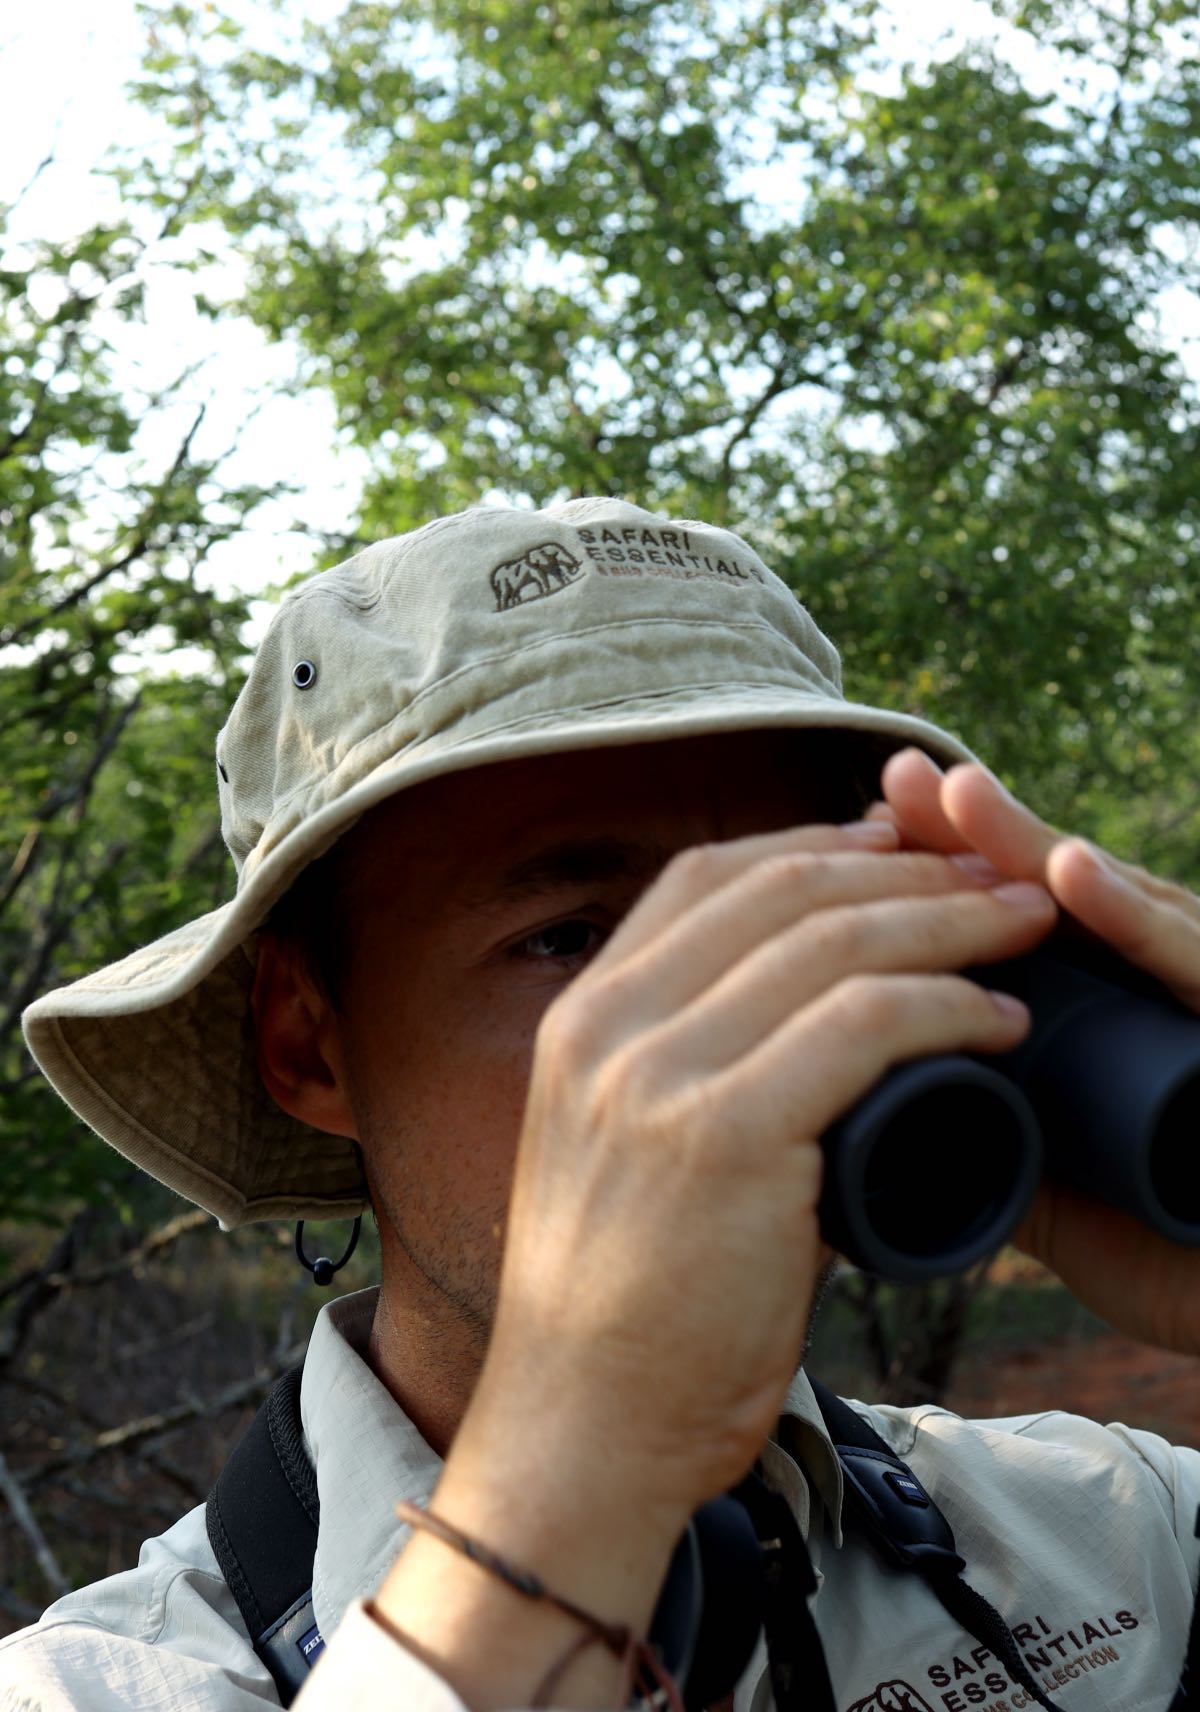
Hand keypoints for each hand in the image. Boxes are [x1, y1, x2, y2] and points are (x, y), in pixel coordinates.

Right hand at [467, 818, 1055, 1529]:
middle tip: (996, 878)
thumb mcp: (613, 1153)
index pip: (705, 875)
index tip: (901, 847)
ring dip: (950, 919)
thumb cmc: (621, 1311)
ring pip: (833, 943)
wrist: (581, 1430)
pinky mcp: (723, 1137)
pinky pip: (865, 1026)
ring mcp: (657, 1076)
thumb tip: (801, 1039)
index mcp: (580, 1017)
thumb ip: (674, 1079)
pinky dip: (949, 1006)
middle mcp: (607, 1026)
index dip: (816, 844)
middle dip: (906, 867)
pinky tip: (1000, 1017)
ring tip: (1023, 929)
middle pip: (780, 891)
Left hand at [870, 747, 1199, 1353]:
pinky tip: (1076, 876)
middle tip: (904, 777)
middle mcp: (1153, 991)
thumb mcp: (1049, 1186)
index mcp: (1100, 1015)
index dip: (941, 871)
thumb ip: (974, 1135)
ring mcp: (1197, 997)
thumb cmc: (1169, 1248)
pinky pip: (1191, 966)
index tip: (869, 816)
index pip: (1011, 924)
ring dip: (1033, 847)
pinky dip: (1136, 923)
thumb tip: (865, 1107)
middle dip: (975, 831)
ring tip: (958, 795)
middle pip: (1057, 894)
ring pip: (1120, 906)